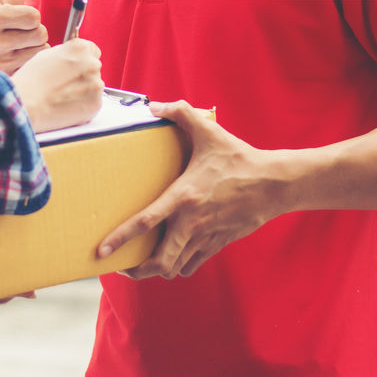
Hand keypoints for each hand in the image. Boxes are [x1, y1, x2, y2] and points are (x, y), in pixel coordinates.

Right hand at [0, 0, 47, 73]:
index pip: (32, 16)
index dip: (32, 14)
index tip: (21, 16)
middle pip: (39, 34)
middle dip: (36, 31)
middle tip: (22, 31)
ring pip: (40, 51)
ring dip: (37, 46)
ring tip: (22, 43)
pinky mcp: (7, 75)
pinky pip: (38, 65)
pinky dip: (35, 60)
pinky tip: (22, 57)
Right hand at [11, 38, 103, 131]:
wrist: (26, 104)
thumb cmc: (31, 80)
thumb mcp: (47, 54)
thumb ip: (66, 54)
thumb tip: (72, 58)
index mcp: (81, 48)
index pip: (92, 50)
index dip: (82, 60)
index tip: (75, 67)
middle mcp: (92, 64)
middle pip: (94, 68)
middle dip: (83, 75)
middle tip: (65, 84)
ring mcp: (96, 85)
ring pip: (94, 86)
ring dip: (84, 91)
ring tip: (63, 96)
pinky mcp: (95, 104)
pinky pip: (93, 103)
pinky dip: (83, 105)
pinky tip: (67, 105)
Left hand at [96, 100, 282, 279]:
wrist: (274, 183)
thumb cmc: (239, 158)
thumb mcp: (209, 131)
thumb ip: (181, 113)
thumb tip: (154, 106)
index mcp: (184, 197)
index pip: (146, 221)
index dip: (121, 238)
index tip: (101, 251)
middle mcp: (192, 222)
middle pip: (159, 262)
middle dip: (136, 269)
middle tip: (121, 266)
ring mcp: (206, 236)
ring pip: (175, 268)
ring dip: (156, 270)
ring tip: (142, 266)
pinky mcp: (219, 243)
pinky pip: (193, 264)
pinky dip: (179, 266)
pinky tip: (173, 258)